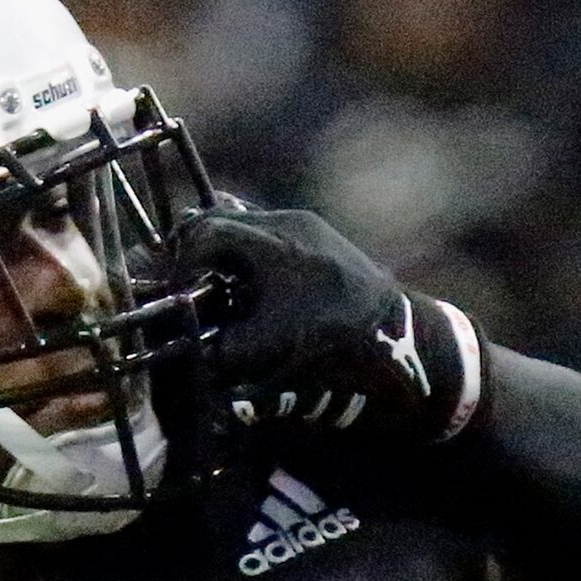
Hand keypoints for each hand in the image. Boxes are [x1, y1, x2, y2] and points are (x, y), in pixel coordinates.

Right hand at [172, 203, 480, 444]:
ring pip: (243, 224)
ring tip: (208, 290)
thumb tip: (185, 355)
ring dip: (219, 252)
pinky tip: (246, 288)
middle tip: (180, 289)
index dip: (175, 266)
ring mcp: (308, 228)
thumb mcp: (270, 360)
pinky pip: (268, 235)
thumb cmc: (338, 354)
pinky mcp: (322, 240)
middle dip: (191, 253)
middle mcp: (290, 225)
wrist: (412, 347)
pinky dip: (247, 254)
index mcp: (274, 245)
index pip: (202, 236)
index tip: (169, 296)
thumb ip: (221, 355)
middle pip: (217, 219)